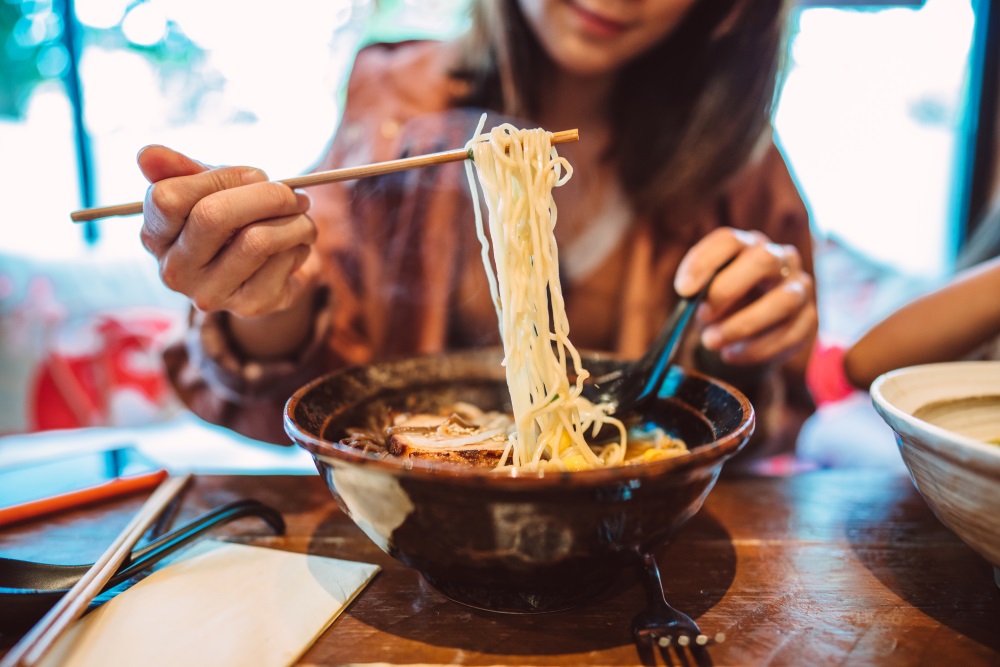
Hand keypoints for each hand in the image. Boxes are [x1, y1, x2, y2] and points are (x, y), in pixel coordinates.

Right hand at [137, 145, 318, 318]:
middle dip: (265, 195)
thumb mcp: (206, 189)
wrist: (265, 271)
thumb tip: (147, 154)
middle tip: (293, 193)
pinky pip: (283, 261)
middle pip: (213, 216)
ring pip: (258, 240)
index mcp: (155, 235)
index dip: (221, 177)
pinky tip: (298, 243)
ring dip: (294, 220)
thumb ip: (180, 170)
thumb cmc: (231, 221)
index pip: (169, 197)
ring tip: (302, 215)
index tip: (254, 175)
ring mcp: (210, 293)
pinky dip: (300, 244)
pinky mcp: (249, 306)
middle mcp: (175, 270)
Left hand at [673, 227, 816, 365]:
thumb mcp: (704, 294)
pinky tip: (731, 355)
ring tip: (712, 342)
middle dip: (727, 290)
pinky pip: (791, 334)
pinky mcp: (810, 318)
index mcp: (748, 245)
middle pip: (762, 261)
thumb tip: (691, 295)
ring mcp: (799, 287)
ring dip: (743, 325)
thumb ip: (698, 290)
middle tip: (701, 316)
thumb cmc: (720, 306)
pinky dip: (757, 349)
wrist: (744, 335)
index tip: (683, 290)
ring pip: (782, 301)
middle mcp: (780, 259)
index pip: (729, 241)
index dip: (704, 263)